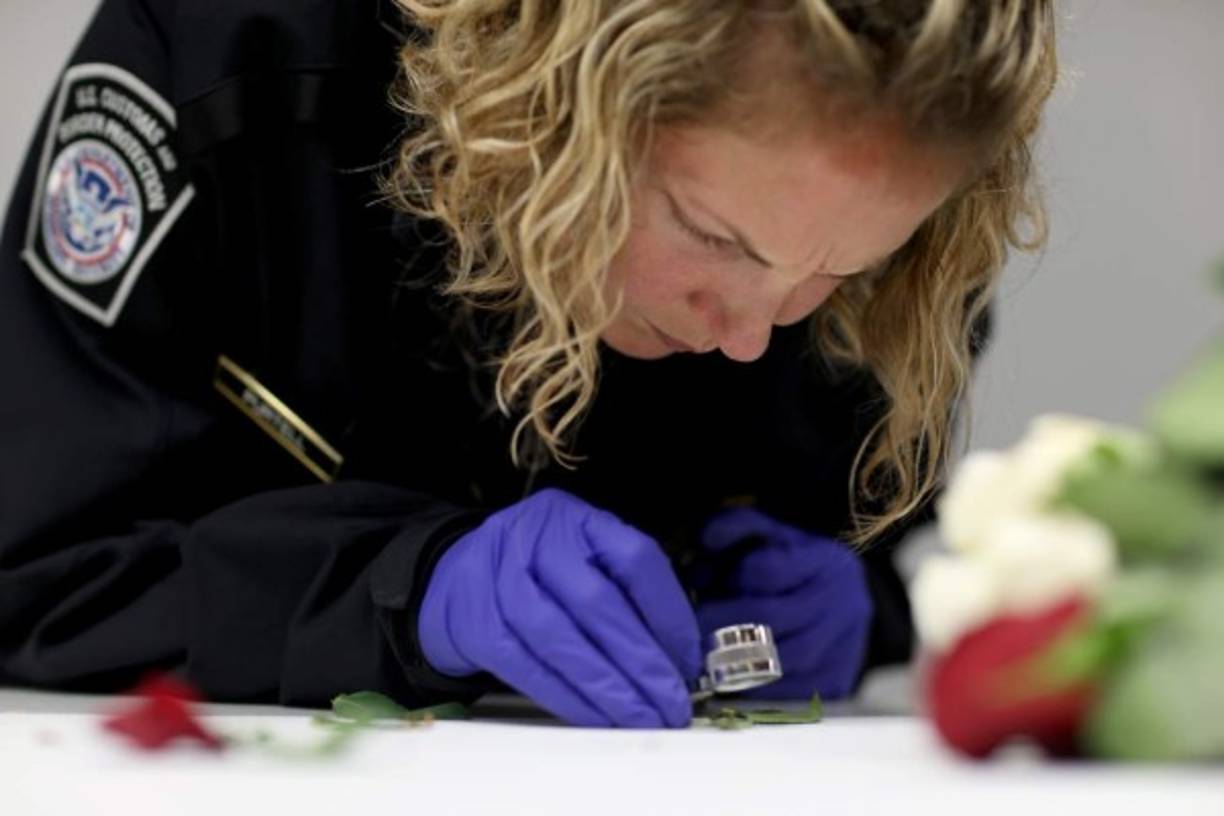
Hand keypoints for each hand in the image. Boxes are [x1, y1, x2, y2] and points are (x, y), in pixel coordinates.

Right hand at [418, 488, 701, 727]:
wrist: (455, 577)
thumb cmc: (537, 572)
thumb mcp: (580, 555)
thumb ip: (624, 591)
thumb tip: (677, 656)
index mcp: (576, 519)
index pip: (635, 558)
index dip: (668, 612)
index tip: (687, 659)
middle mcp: (537, 540)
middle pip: (598, 604)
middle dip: (643, 662)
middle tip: (673, 704)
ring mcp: (501, 581)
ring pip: (562, 641)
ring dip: (609, 689)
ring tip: (643, 719)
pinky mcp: (479, 625)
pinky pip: (529, 668)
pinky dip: (568, 698)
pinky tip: (598, 718)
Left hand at [694, 508, 872, 699]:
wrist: (845, 602)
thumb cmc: (795, 564)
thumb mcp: (771, 534)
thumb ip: (737, 526)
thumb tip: (707, 538)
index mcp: (824, 561)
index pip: (768, 570)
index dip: (731, 578)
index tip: (700, 583)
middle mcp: (842, 604)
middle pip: (770, 620)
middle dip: (719, 626)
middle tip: (686, 631)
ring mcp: (845, 647)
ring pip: (780, 662)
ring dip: (733, 663)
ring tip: (700, 658)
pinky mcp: (838, 683)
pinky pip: (789, 694)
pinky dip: (754, 690)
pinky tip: (728, 680)